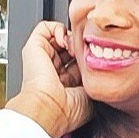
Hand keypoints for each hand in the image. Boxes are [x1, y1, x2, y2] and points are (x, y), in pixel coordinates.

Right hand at [14, 20, 88, 137]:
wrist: (49, 109)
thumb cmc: (68, 110)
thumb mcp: (91, 95)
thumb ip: (97, 80)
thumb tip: (105, 69)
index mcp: (66, 82)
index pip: (79, 60)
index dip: (90, 55)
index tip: (97, 58)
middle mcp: (53, 70)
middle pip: (70, 46)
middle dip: (81, 44)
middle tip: (86, 50)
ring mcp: (43, 58)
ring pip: (59, 36)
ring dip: (71, 37)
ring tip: (75, 48)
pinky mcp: (33, 47)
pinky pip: (45, 27)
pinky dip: (58, 29)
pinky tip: (65, 42)